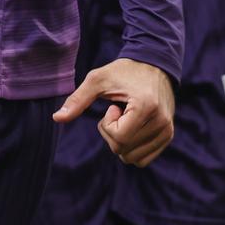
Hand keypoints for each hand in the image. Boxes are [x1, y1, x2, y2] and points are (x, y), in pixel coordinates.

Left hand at [55, 57, 175, 167]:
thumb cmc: (122, 71)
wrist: (153, 65)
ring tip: (127, 117)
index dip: (107, 124)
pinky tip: (133, 126)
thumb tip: (56, 118)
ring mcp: (167, 131)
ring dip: (122, 141)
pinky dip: (132, 148)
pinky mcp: (168, 136)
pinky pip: (144, 159)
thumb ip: (77, 100)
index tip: (113, 106)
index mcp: (146, 107)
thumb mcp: (97, 80)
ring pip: (133, 158)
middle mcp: (162, 122)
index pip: (119, 137)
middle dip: (112, 133)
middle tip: (119, 110)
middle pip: (124, 150)